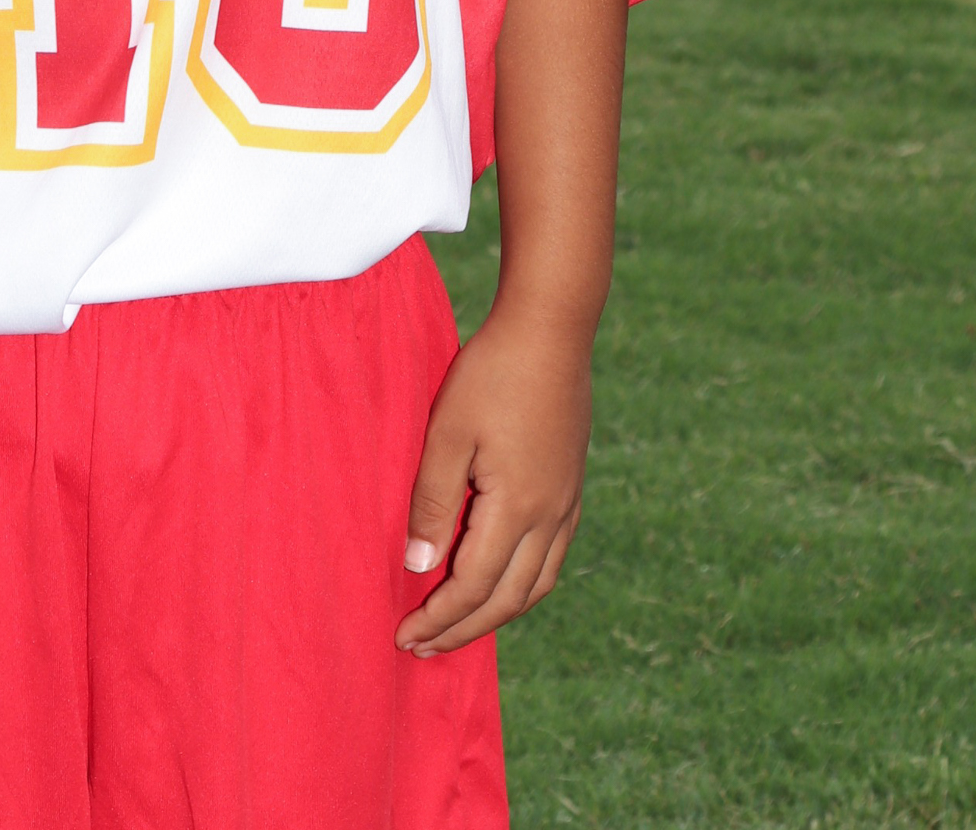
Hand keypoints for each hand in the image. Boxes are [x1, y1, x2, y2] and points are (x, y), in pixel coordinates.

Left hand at [394, 302, 593, 655]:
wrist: (550, 328)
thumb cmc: (490, 373)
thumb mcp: (447, 434)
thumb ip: (433, 503)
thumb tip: (417, 567)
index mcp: (517, 508)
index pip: (473, 588)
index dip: (437, 618)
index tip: (403, 636)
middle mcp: (551, 516)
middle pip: (507, 600)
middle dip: (462, 630)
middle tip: (423, 648)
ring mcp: (568, 504)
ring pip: (535, 586)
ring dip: (495, 614)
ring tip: (457, 627)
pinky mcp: (572, 487)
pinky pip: (551, 559)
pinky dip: (521, 585)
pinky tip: (499, 581)